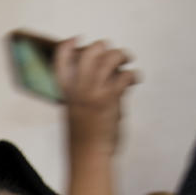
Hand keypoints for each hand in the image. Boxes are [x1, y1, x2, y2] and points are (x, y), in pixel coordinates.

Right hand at [55, 38, 136, 155]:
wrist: (88, 155)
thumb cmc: (84, 135)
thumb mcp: (76, 109)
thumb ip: (87, 88)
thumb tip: (110, 69)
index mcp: (66, 92)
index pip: (60, 61)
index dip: (68, 45)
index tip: (77, 39)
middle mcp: (78, 89)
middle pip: (90, 52)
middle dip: (104, 48)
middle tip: (114, 56)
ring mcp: (93, 93)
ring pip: (110, 58)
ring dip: (122, 56)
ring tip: (127, 62)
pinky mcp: (110, 99)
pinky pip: (125, 76)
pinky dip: (133, 75)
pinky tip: (135, 81)